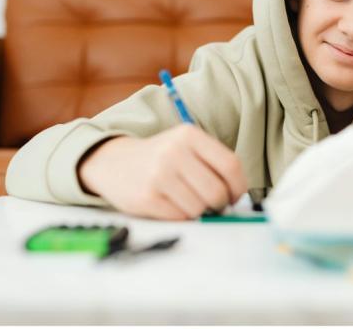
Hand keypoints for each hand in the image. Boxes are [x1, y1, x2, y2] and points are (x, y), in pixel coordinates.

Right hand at [78, 124, 247, 219]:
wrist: (113, 162)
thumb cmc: (160, 157)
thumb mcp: (185, 146)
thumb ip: (212, 163)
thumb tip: (236, 195)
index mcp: (189, 135)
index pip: (230, 165)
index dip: (238, 186)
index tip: (234, 195)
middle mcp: (174, 152)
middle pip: (217, 191)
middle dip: (219, 204)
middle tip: (213, 204)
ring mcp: (159, 175)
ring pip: (199, 207)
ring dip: (199, 211)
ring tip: (187, 200)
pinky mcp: (147, 198)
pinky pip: (180, 217)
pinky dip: (181, 216)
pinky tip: (171, 204)